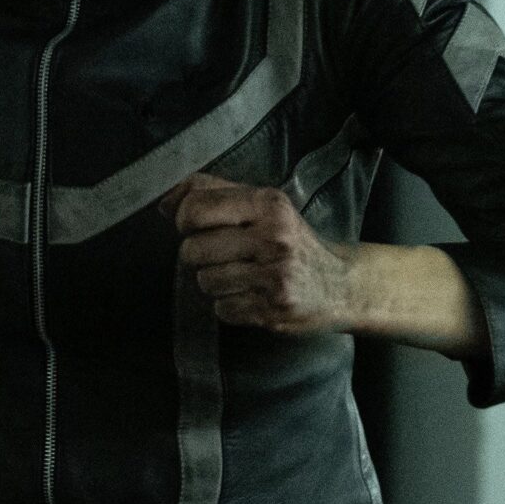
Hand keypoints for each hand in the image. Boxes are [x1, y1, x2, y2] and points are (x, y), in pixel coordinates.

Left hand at [162, 172, 357, 333]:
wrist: (340, 284)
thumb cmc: (291, 241)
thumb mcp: (262, 205)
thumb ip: (214, 193)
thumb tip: (164, 203)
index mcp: (268, 204)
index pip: (196, 207)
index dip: (183, 219)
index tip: (193, 226)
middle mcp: (274, 237)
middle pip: (193, 249)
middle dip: (198, 255)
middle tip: (222, 254)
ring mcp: (274, 276)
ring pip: (205, 281)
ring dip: (215, 282)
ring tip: (241, 275)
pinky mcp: (273, 310)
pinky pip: (222, 308)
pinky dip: (230, 304)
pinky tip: (252, 295)